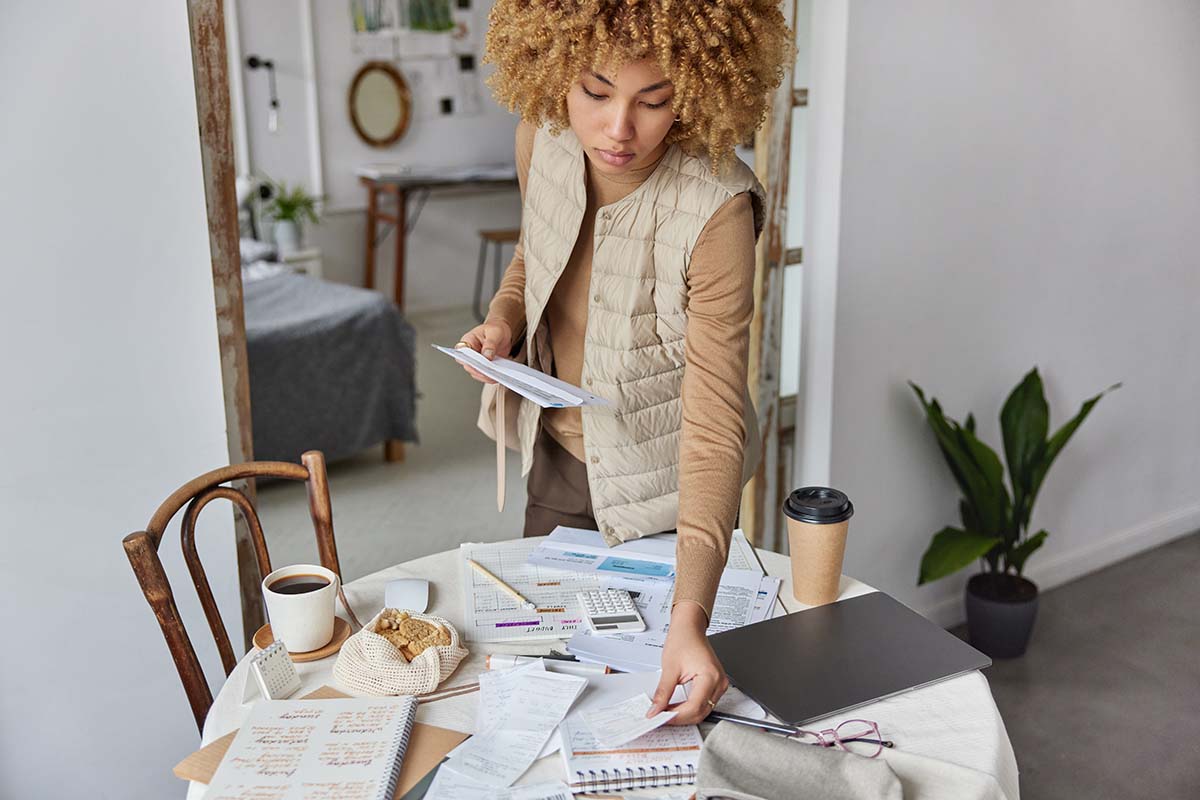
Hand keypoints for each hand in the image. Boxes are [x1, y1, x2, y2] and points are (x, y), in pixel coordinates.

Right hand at [456, 319, 512, 383]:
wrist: (502, 332)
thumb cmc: (495, 329)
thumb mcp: (494, 333)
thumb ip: (490, 344)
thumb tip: (487, 357)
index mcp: (467, 342)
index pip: (462, 354)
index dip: (468, 362)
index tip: (478, 366)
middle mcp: (469, 353)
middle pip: (469, 366)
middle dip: (479, 372)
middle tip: (489, 374)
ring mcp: (476, 361)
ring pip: (477, 373)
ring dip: (486, 377)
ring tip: (495, 377)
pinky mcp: (484, 367)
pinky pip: (485, 375)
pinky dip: (491, 377)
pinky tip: (498, 377)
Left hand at [648, 602, 729, 724]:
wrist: (689, 628)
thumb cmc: (683, 639)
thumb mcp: (669, 668)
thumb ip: (662, 692)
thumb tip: (656, 709)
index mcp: (710, 676)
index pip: (694, 707)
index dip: (676, 716)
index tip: (660, 717)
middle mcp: (719, 683)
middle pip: (700, 712)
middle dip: (680, 718)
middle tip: (660, 717)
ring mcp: (719, 685)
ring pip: (703, 711)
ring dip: (684, 715)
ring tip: (666, 713)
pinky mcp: (715, 685)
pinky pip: (704, 703)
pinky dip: (690, 708)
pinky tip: (677, 707)